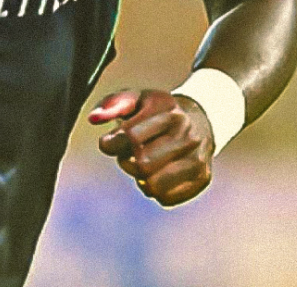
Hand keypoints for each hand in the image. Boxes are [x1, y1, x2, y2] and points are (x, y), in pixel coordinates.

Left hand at [88, 88, 213, 206]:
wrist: (201, 120)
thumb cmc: (158, 111)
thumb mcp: (137, 98)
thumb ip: (113, 103)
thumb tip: (94, 119)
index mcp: (169, 111)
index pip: (132, 137)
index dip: (112, 144)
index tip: (108, 143)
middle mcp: (187, 135)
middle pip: (142, 165)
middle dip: (126, 162)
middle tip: (127, 154)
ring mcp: (198, 158)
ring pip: (154, 186)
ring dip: (140, 178)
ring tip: (143, 163)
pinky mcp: (202, 179)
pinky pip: (166, 198)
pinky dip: (154, 189)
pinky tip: (158, 173)